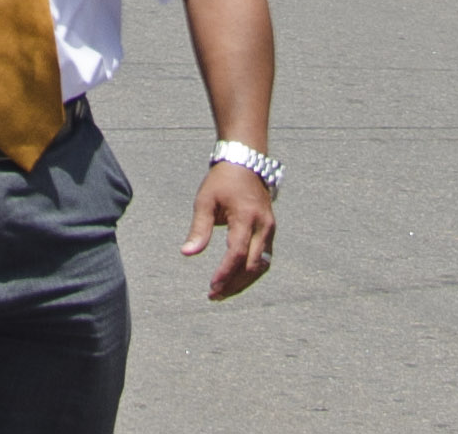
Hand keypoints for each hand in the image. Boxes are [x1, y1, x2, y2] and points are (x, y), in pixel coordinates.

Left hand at [183, 162, 277, 297]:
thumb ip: (198, 228)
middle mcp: (263, 225)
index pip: (237, 253)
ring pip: (261, 266)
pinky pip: (264, 259)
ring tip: (223, 293)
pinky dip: (250, 272)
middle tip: (213, 295)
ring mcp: (270, 229)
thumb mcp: (205, 201)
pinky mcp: (270, 232)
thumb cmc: (222, 181)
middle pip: (252, 265)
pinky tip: (235, 280)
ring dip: (243, 283)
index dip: (225, 273)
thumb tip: (187, 253)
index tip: (211, 286)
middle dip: (233, 284)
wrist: (246, 163)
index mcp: (246, 216)